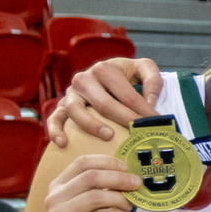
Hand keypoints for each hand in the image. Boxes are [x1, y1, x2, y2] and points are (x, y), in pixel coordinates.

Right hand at [39, 154, 139, 211]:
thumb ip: (102, 190)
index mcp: (59, 185)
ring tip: (130, 205)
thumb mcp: (91, 206)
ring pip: (96, 196)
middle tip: (137, 184)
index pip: (82, 162)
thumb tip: (130, 176)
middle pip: (91, 176)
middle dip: (119, 178)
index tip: (126, 167)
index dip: (107, 162)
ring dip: (119, 198)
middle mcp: (54, 196)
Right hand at [47, 56, 161, 147]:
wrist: (106, 75)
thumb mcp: (143, 68)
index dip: (143, 111)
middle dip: (124, 120)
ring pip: (75, 109)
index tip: (155, 125)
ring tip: (109, 136)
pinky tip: (63, 143)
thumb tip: (150, 102)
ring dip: (91, 125)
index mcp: (104, 69)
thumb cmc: (126, 75)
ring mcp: (71, 93)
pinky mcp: (62, 106)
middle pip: (104, 104)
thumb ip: (152, 80)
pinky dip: (55, 130)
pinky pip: (55, 118)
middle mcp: (84, 79)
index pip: (126, 95)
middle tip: (138, 135)